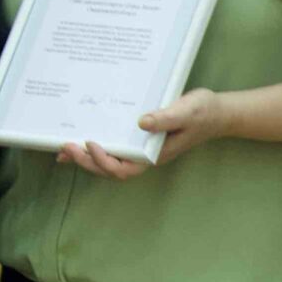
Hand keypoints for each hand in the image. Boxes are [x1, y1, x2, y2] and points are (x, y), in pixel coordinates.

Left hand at [55, 89, 229, 180]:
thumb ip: (166, 118)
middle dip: (86, 161)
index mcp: (153, 155)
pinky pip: (114, 146)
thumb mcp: (186, 112)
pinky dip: (95, 147)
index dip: (104, 161)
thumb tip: (141, 123)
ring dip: (86, 157)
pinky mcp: (138, 138)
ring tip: (64, 149)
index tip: (91, 143)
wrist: (217, 112)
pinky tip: (80, 141)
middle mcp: (144, 156)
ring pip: (109, 161)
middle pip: (110, 169)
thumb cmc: (204, 113)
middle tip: (65, 148)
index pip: (123, 169)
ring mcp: (140, 149)